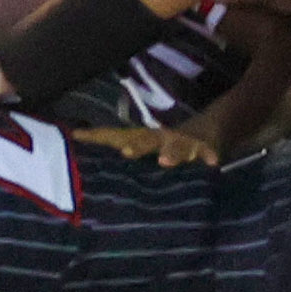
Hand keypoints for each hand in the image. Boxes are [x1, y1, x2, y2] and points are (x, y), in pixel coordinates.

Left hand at [73, 125, 218, 168]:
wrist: (210, 127)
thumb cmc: (168, 145)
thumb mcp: (145, 147)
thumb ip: (122, 151)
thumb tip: (86, 151)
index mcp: (143, 139)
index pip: (118, 137)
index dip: (99, 137)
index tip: (78, 135)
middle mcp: (161, 137)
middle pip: (147, 139)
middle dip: (138, 146)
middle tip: (126, 153)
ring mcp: (184, 141)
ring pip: (177, 145)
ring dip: (172, 153)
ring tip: (165, 161)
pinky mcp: (205, 147)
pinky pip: (206, 152)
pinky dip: (208, 156)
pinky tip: (212, 163)